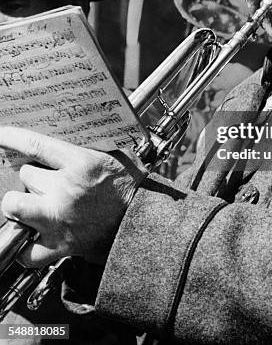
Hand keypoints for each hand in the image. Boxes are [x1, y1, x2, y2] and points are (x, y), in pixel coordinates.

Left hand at [0, 126, 145, 266]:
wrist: (144, 219)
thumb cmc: (131, 185)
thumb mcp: (113, 154)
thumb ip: (86, 146)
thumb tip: (61, 134)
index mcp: (81, 164)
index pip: (35, 145)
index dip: (12, 137)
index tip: (0, 133)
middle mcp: (66, 191)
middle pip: (26, 174)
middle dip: (33, 175)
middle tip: (46, 178)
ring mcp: (59, 219)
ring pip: (14, 205)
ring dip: (20, 202)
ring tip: (33, 202)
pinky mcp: (59, 246)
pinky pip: (25, 250)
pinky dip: (25, 245)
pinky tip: (32, 235)